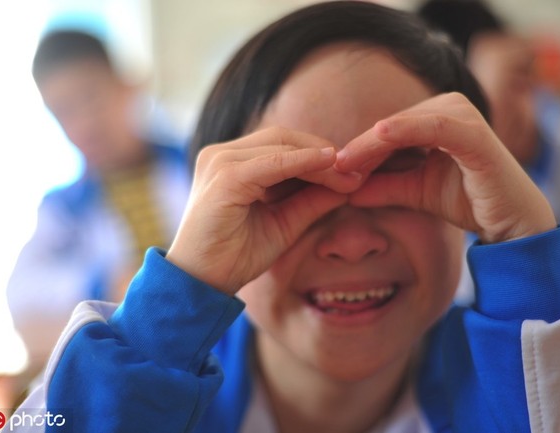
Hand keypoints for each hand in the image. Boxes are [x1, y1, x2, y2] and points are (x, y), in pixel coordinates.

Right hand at [166, 127, 361, 294]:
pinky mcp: (225, 177)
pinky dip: (304, 162)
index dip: (319, 153)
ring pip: (281, 145)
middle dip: (324, 151)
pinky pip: (273, 162)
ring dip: (320, 158)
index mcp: (232, 162)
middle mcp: (222, 154)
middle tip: (358, 170)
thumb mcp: (284, 222)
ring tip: (349, 174)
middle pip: (283, 137)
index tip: (353, 170)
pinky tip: (330, 166)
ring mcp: (221, 161)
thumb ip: (311, 200)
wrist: (201, 283)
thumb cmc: (236, 255)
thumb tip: (349, 182)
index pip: (282, 144)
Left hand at [335, 92, 555, 243]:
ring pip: (407, 123)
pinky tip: (379, 134)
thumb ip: (383, 186)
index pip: (387, 130)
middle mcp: (449, 109)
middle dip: (361, 146)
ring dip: (373, 141)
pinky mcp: (474, 132)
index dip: (359, 148)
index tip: (330, 167)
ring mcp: (463, 117)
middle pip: (393, 124)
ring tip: (346, 160)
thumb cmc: (466, 200)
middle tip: (332, 166)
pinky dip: (407, 128)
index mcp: (435, 119)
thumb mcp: (414, 191)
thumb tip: (345, 189)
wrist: (510, 221)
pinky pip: (434, 126)